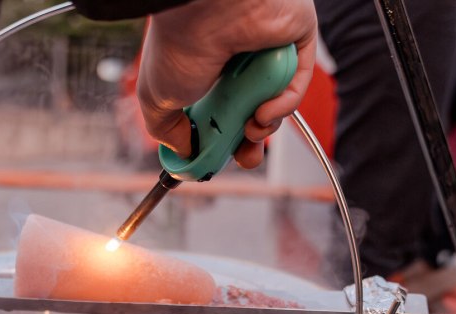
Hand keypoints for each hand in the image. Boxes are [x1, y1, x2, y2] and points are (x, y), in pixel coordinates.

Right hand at [137, 0, 316, 168]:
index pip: (223, 109)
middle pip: (254, 108)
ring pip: (277, 97)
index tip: (218, 157)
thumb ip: (166, 130)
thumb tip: (184, 151)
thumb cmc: (177, 44)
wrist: (202, 10)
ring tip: (252, 128)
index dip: (223, 139)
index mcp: (207, 67)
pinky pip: (298, 78)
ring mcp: (268, 47)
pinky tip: (265, 112)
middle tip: (246, 157)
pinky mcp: (296, 36)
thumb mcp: (157, 99)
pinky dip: (285, 104)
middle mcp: (238, 57)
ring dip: (267, 125)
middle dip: (251, 142)